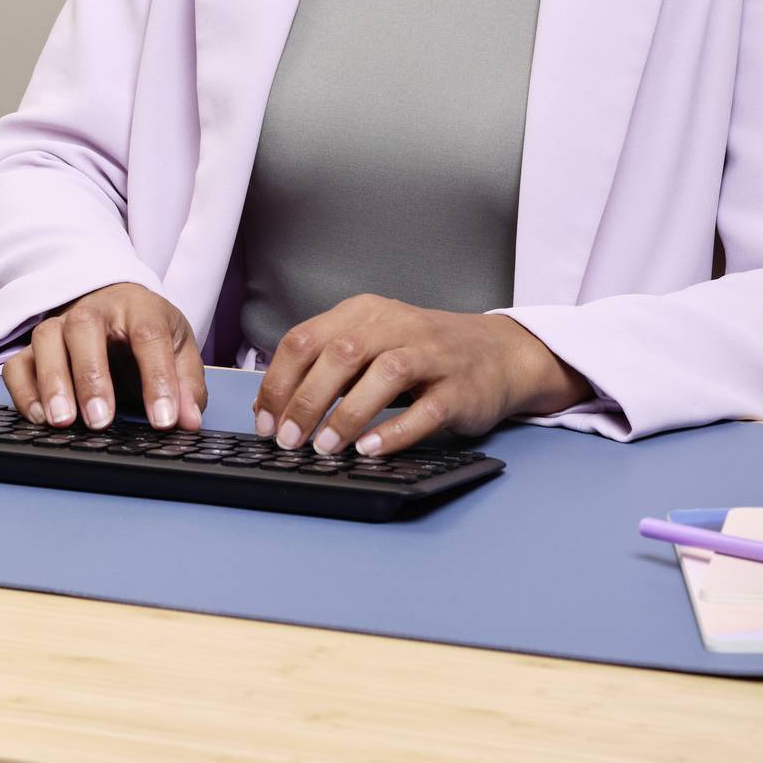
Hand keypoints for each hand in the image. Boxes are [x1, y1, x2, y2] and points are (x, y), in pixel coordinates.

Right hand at [1, 282, 206, 431]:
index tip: (163, 419)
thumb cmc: (145, 331)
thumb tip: (188, 420)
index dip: (158, 379)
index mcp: (138, 307)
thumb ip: (187, 385)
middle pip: (85, 329)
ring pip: (46, 341)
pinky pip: (18, 364)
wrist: (113, 306)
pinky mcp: (33, 349)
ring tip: (64, 421)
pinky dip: (23, 391)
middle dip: (91, 376)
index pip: (149, 335)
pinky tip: (40, 418)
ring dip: (52, 382)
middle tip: (101, 419)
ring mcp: (58, 326)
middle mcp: (93, 310)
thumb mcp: (179, 349)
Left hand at [253, 295, 592, 457]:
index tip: (265, 421)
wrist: (497, 353)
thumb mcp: (371, 346)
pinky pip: (427, 409)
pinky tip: (370, 450)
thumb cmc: (421, 354)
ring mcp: (432, 354)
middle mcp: (396, 325)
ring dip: (347, 414)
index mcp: (364, 313)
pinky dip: (395, 430)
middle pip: (341, 354)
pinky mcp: (460, 387)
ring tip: (324, 448)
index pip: (306, 338)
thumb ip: (326, 368)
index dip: (279, 381)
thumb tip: (273, 409)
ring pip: (384, 375)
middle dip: (306, 400)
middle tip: (289, 441)